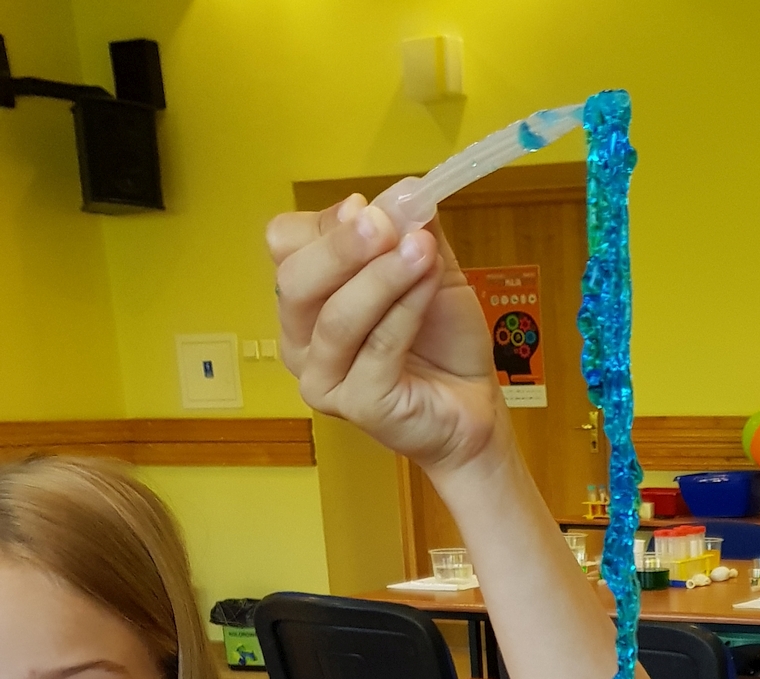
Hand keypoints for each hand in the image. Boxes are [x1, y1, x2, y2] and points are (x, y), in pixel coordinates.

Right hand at [267, 194, 505, 477]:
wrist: (475, 402)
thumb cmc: (442, 339)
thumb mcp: (426, 265)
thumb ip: (408, 228)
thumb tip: (400, 191)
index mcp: (305, 298)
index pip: (285, 245)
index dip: (327, 223)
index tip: (373, 209)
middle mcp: (301, 339)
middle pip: (295, 280)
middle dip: (343, 247)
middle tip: (386, 225)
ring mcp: (323, 379)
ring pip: (336, 317)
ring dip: (381, 277)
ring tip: (422, 251)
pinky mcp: (357, 406)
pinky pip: (377, 349)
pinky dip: (405, 310)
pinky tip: (429, 286)